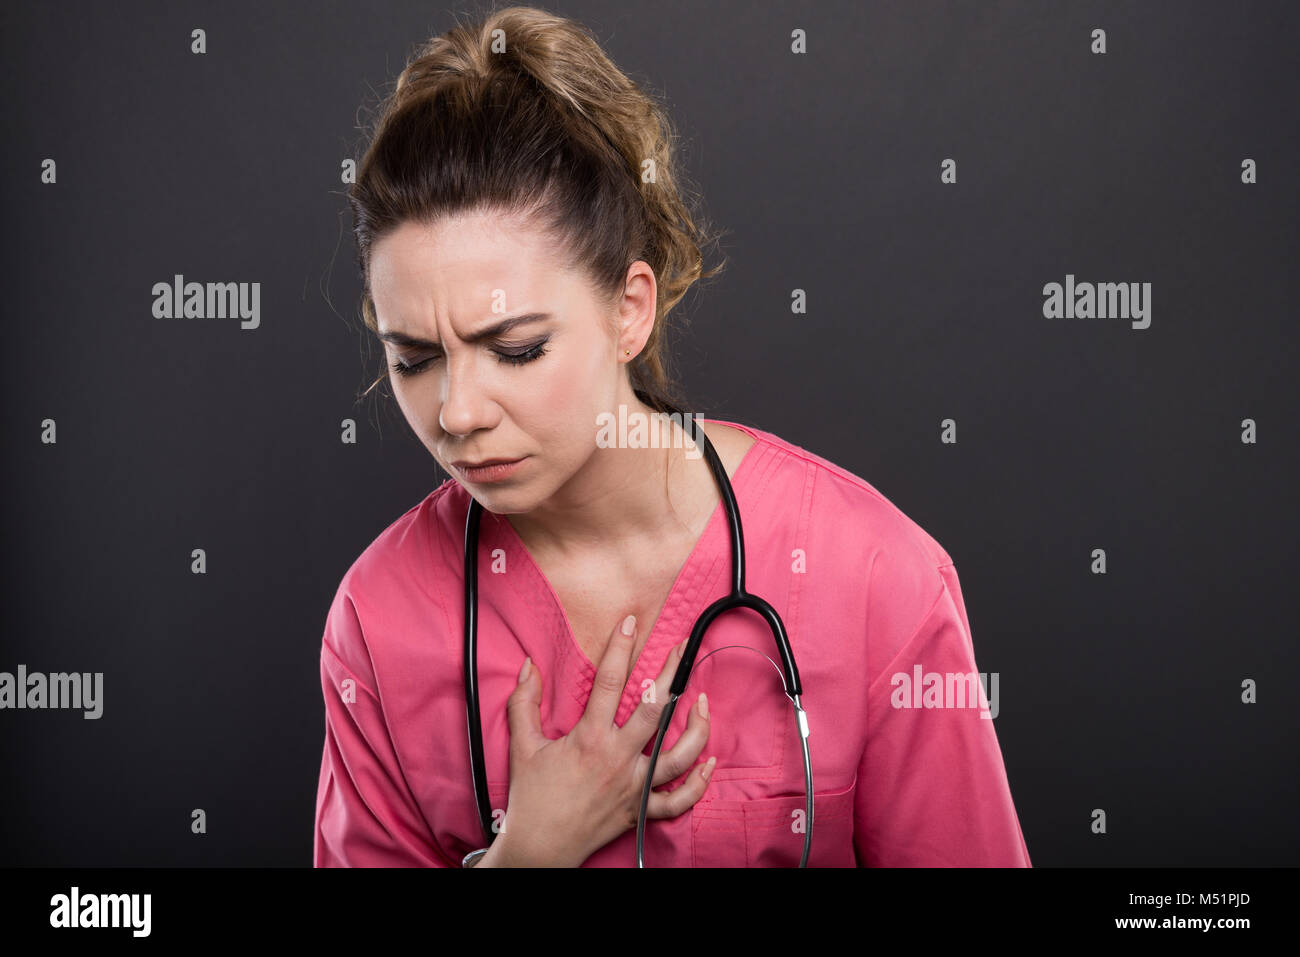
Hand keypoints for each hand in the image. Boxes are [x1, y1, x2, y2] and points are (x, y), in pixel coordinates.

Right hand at [483, 613, 714, 866]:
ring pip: (679, 755)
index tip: (630, 622)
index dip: (620, 648)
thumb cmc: (532, 796)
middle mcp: (618, 759)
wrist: (539, 848)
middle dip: (672, 674)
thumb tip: (528, 666)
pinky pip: (678, 799)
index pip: (610, 683)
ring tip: (702, 702)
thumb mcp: (522, 744)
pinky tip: (709, 761)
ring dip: (696, 727)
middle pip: (655, 710)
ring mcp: (634, 786)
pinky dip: (699, 783)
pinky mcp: (641, 811)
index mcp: (589, 738)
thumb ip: (524, 702)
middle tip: (683, 647)